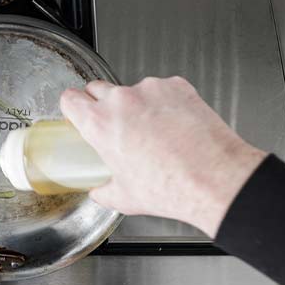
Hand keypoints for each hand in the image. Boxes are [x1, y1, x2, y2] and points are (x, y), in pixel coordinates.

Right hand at [60, 77, 266, 237]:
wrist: (214, 179)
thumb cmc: (170, 187)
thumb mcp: (124, 198)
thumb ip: (103, 190)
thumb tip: (100, 191)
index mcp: (99, 124)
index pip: (70, 98)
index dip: (72, 107)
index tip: (77, 113)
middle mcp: (121, 100)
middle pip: (96, 88)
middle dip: (100, 103)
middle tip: (114, 125)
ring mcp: (150, 89)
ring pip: (132, 89)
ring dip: (135, 104)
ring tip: (152, 130)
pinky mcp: (177, 86)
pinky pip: (161, 89)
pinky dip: (163, 102)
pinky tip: (173, 124)